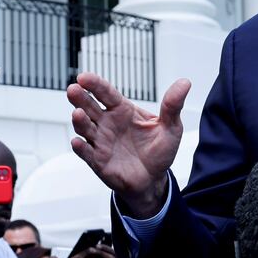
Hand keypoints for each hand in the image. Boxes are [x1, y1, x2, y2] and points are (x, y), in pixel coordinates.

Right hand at [67, 72, 190, 217]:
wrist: (154, 180)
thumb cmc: (159, 151)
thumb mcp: (170, 127)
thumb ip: (172, 106)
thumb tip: (185, 82)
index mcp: (122, 110)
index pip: (106, 93)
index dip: (95, 84)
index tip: (84, 77)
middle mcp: (107, 123)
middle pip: (89, 106)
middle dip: (80, 98)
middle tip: (73, 90)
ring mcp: (100, 141)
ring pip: (85, 128)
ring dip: (79, 121)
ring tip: (78, 114)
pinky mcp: (98, 161)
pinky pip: (86, 153)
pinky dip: (80, 148)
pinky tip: (77, 142)